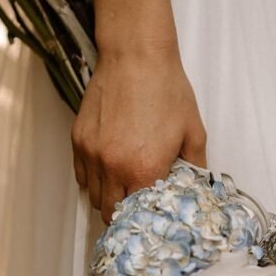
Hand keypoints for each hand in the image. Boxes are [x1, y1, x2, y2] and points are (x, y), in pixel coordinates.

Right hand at [71, 44, 206, 222]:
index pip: (140, 214)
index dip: (146, 218)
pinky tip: (108, 172)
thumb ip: (195, 167)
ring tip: (123, 189)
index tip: (152, 216)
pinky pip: (81, 175)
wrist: (136, 57)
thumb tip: (196, 187)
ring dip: (108, 198)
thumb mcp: (193, 131)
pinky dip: (93, 180)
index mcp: (145, 169)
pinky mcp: (79, 139)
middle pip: (111, 212)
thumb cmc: (167, 90)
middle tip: (137, 208)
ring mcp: (92, 153)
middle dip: (125, 215)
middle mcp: (114, 166)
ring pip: (94, 196)